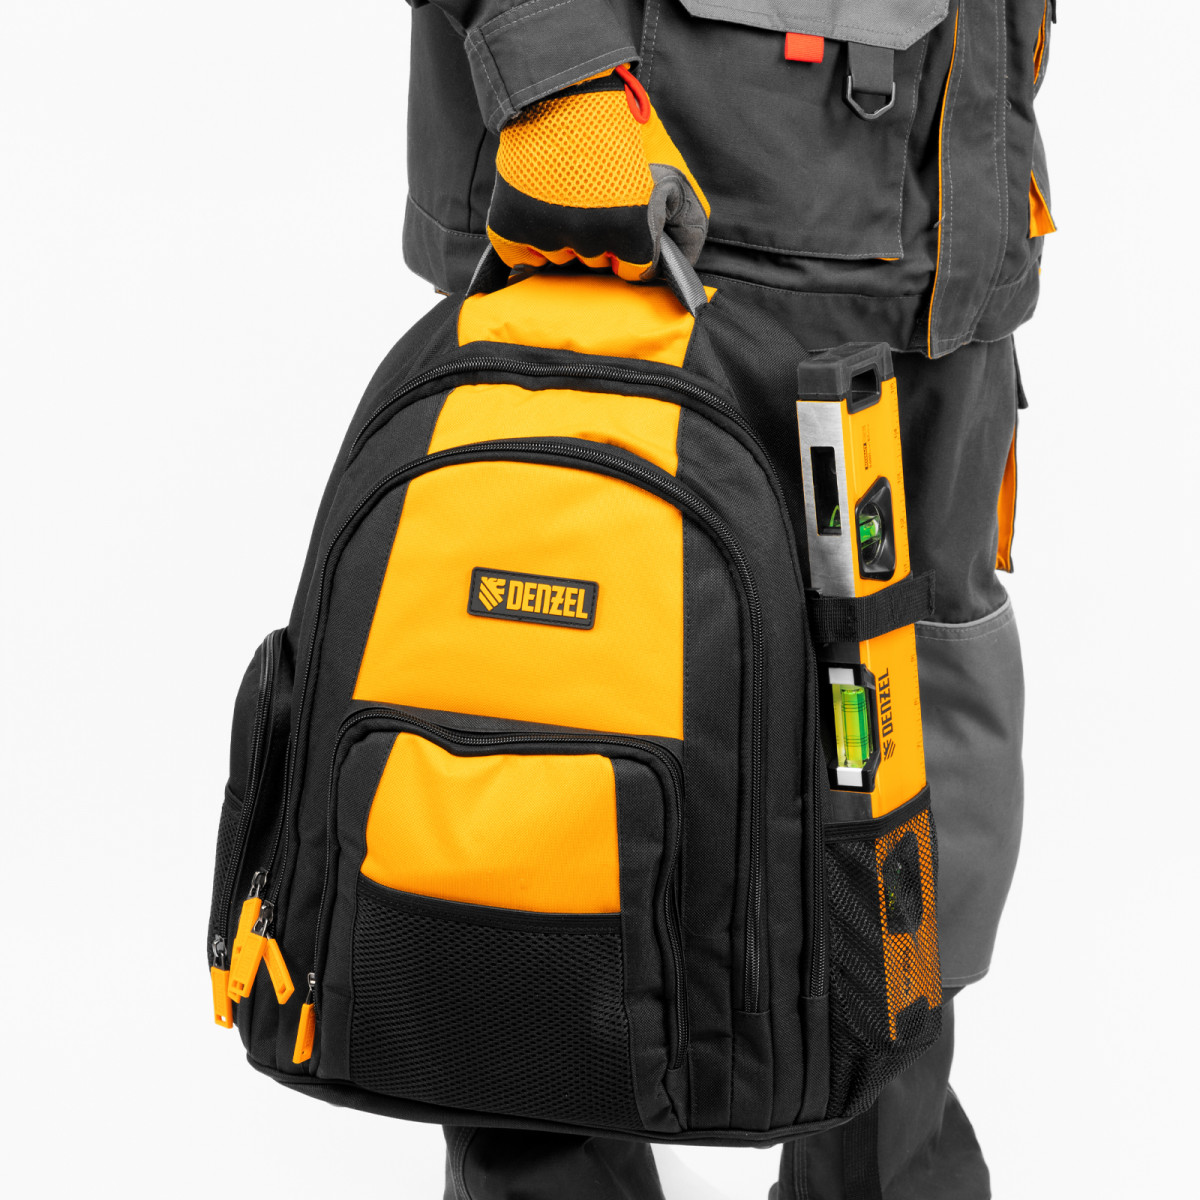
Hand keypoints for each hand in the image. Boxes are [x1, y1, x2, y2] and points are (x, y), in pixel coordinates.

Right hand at [486, 65, 709, 281]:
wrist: (562, 89)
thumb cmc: (622, 127)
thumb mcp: (672, 171)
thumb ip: (684, 223)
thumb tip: (679, 263)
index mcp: (630, 231)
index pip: (635, 270)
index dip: (635, 248)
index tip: (629, 224)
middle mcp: (589, 240)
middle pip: (598, 263)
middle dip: (602, 237)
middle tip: (597, 196)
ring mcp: (547, 234)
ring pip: (562, 260)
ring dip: (567, 237)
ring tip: (569, 196)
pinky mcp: (511, 225)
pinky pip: (523, 259)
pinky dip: (529, 246)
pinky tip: (540, 217)